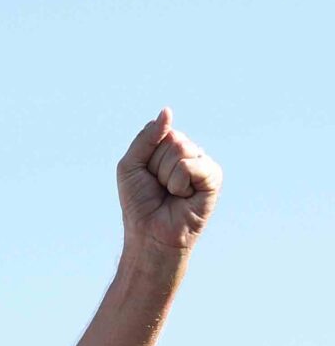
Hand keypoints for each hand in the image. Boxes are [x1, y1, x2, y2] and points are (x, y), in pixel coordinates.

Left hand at [117, 109, 219, 262]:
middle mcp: (190, 153)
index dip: (146, 156)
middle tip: (159, 188)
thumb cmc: (139, 203)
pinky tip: (183, 197)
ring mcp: (203, 164)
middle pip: (172, 139)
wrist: (149, 234)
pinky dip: (179, 183)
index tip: (146, 176)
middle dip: (156, 167)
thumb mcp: (131, 166)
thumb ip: (146, 138)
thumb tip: (167, 111)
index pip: (161, 131)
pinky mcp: (214, 178)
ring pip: (181, 150)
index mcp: (171, 148)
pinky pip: (191, 165)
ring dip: (166, 176)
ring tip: (171, 193)